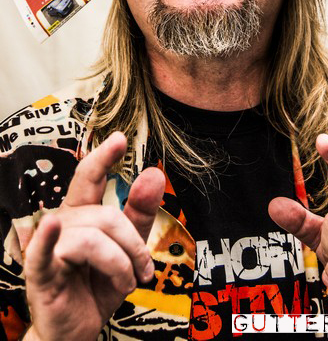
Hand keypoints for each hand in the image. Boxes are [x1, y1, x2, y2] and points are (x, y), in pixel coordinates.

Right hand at [24, 132, 164, 340]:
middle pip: (106, 216)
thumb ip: (139, 214)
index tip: (120, 139)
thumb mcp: (128, 250)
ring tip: (127, 283)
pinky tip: (50, 227)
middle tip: (144, 270)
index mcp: (83, 213)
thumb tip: (153, 173)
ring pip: (94, 238)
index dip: (103, 157)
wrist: (78, 331)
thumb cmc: (98, 286)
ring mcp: (50, 246)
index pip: (90, 177)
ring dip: (120, 264)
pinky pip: (45, 251)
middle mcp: (65, 222)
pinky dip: (47, 239)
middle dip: (133, 244)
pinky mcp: (41, 272)